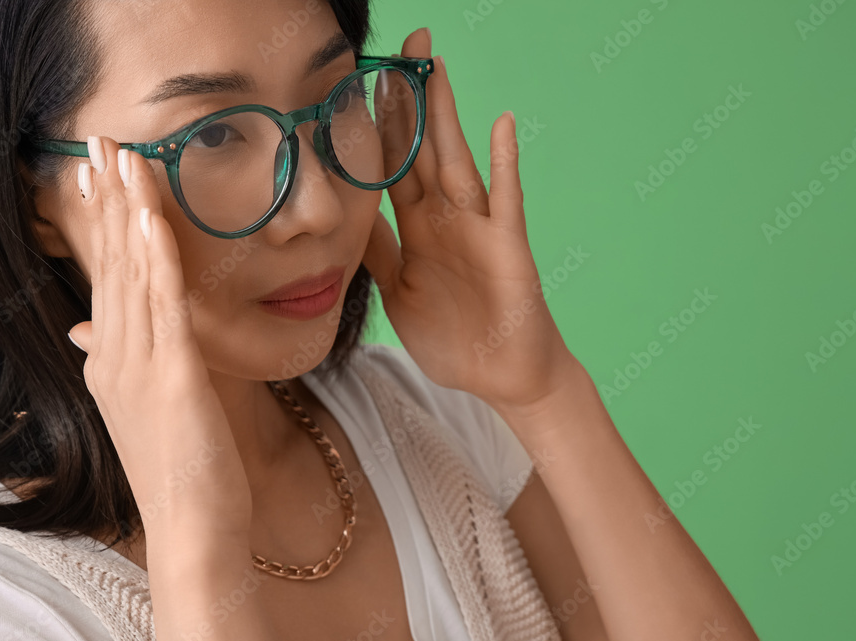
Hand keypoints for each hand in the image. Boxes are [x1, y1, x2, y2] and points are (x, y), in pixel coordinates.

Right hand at [68, 136, 253, 542]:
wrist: (191, 527)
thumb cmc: (179, 470)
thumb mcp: (143, 409)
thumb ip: (121, 364)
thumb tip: (88, 332)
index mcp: (111, 362)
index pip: (105, 278)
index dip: (101, 224)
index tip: (96, 178)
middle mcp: (115, 357)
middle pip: (110, 263)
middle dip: (106, 199)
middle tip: (99, 143)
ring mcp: (139, 365)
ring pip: (131, 272)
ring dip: (129, 209)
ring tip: (123, 156)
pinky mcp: (172, 376)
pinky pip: (163, 303)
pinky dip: (157, 255)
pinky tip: (154, 214)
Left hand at [362, 28, 575, 412]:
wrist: (502, 377)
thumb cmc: (455, 338)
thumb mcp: (399, 295)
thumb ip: (379, 256)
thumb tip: (347, 221)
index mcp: (416, 231)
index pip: (391, 168)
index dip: (375, 128)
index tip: (359, 84)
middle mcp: (445, 219)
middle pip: (421, 150)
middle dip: (411, 101)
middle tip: (402, 48)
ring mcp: (478, 228)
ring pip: (456, 160)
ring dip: (446, 116)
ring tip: (436, 67)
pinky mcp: (508, 246)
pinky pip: (507, 198)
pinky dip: (505, 162)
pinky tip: (501, 124)